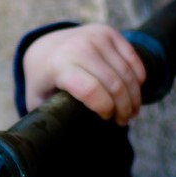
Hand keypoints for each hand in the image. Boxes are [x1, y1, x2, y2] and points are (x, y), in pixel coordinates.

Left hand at [20, 23, 145, 123]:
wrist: (45, 46)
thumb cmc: (43, 81)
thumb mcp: (37, 101)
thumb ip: (48, 119)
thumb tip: (58, 144)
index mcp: (59, 66)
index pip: (90, 90)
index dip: (104, 108)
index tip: (106, 119)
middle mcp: (79, 47)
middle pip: (113, 83)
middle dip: (123, 106)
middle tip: (124, 121)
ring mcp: (95, 36)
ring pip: (126, 71)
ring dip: (134, 95)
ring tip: (132, 111)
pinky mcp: (108, 32)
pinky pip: (132, 56)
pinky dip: (138, 76)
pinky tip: (136, 90)